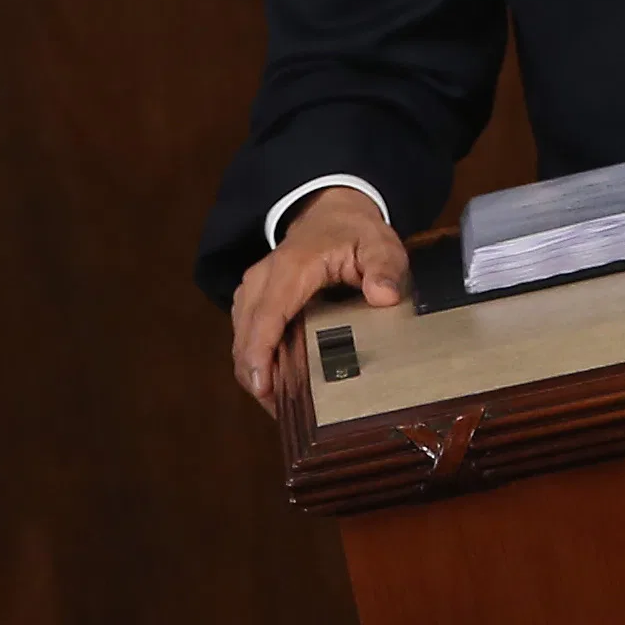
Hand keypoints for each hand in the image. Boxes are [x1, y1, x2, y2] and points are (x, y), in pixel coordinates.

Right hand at [231, 188, 407, 411]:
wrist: (332, 212)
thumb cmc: (355, 232)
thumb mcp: (379, 244)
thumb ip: (384, 268)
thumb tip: (383, 295)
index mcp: (291, 268)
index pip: (266, 314)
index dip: (260, 353)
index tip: (263, 387)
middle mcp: (263, 278)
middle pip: (245, 334)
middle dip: (256, 375)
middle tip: (281, 412)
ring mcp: (254, 288)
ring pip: (240, 337)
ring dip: (254, 371)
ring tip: (280, 405)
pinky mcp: (253, 299)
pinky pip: (245, 334)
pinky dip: (254, 359)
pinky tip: (276, 383)